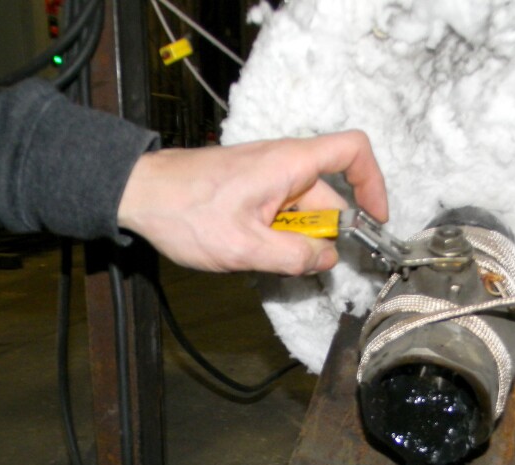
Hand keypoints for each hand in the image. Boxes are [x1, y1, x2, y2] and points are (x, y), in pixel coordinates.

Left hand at [116, 130, 387, 273]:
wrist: (139, 194)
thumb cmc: (185, 212)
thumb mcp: (244, 247)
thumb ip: (293, 256)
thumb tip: (328, 258)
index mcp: (290, 164)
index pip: (353, 151)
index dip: (374, 182)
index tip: (374, 219)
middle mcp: (284, 163)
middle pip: (328, 195)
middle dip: (322, 235)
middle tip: (298, 265)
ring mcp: (267, 175)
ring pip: (303, 210)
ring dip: (294, 239)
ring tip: (259, 257)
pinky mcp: (253, 187)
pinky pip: (282, 211)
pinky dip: (277, 234)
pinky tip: (250, 249)